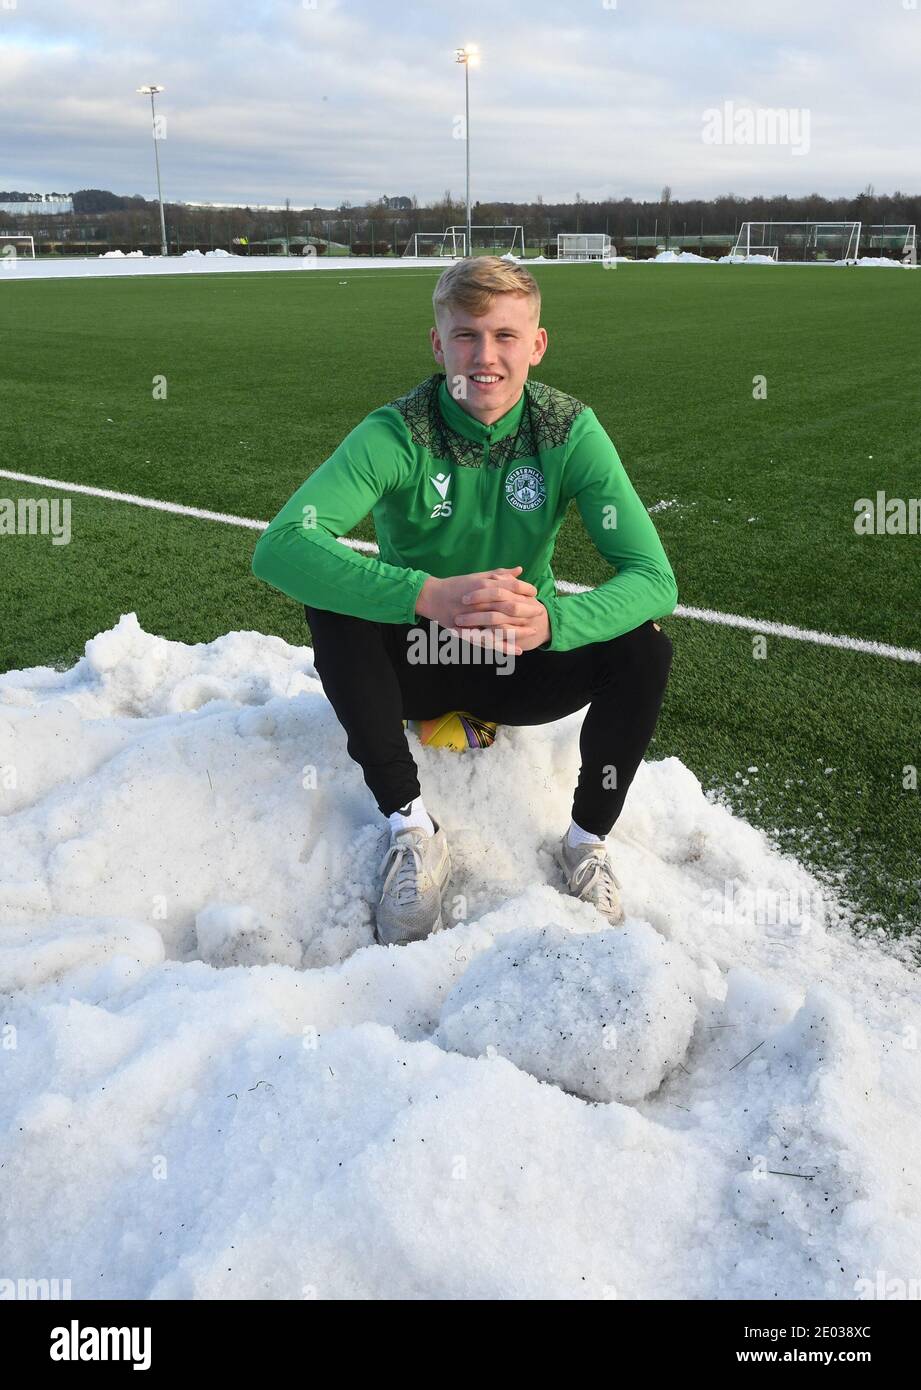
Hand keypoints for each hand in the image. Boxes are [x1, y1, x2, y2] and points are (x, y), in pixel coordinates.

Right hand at [416, 566, 549, 654]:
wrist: (433, 597)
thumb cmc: (456, 585)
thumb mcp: (478, 577)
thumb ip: (499, 574)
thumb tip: (519, 570)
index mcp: (484, 586)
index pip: (511, 587)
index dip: (525, 590)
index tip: (535, 594)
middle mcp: (481, 602)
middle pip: (510, 608)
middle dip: (527, 610)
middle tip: (540, 613)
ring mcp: (475, 618)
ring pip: (502, 627)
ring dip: (519, 630)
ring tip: (533, 632)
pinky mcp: (470, 632)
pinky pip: (490, 642)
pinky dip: (504, 647)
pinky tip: (517, 651)